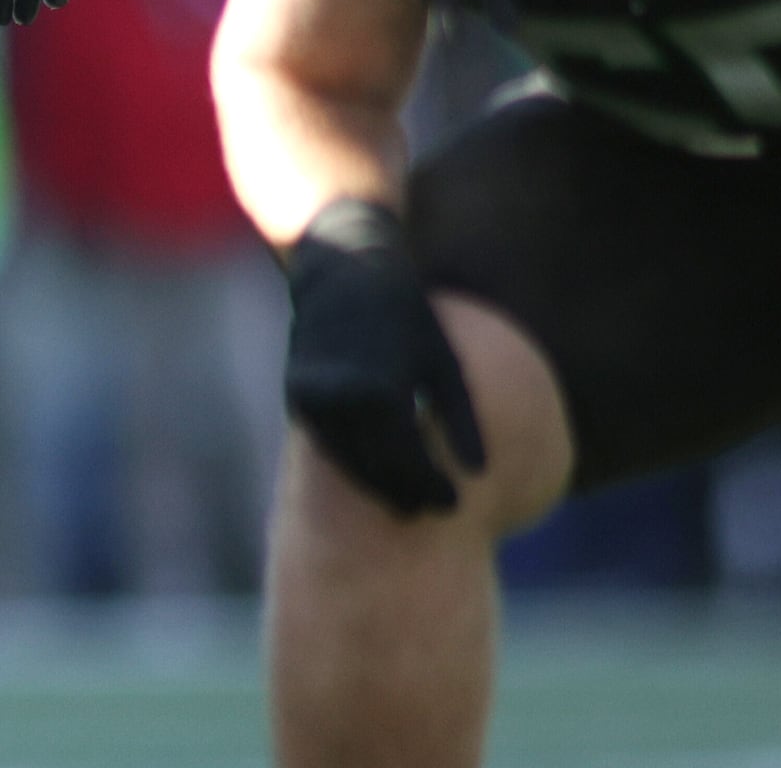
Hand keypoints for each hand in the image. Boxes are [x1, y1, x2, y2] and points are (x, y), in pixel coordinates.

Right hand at [283, 199, 486, 516]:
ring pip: (346, 461)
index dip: (431, 485)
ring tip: (407, 502)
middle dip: (404, 491)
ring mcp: (313, 399)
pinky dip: (352, 462)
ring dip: (376, 484)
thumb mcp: (442, 359)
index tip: (455, 503)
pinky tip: (378, 473)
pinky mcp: (299, 397)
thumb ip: (461, 417)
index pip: (407, 458)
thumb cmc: (406, 313)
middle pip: (374, 467)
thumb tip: (480, 472)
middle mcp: (340, 398)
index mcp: (381, 389)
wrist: (342, 270)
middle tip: (432, 510)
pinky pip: (328, 443)